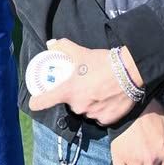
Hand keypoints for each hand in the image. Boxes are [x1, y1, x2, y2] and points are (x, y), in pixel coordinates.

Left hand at [27, 37, 141, 124]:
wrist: (130, 72)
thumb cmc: (102, 62)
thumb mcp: (81, 52)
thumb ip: (64, 47)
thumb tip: (51, 44)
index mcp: (68, 91)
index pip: (44, 102)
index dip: (36, 102)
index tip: (34, 102)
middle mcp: (78, 106)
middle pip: (70, 104)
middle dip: (75, 97)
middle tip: (84, 85)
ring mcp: (93, 115)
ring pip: (86, 111)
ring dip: (88, 104)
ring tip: (98, 91)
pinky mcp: (107, 120)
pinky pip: (100, 117)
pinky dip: (102, 111)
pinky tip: (108, 100)